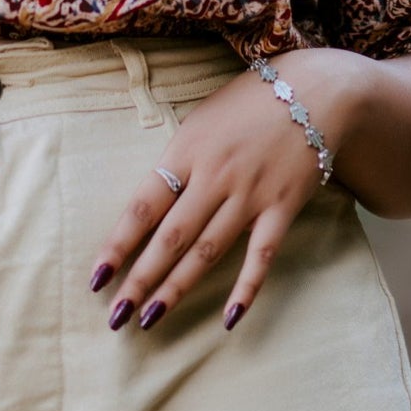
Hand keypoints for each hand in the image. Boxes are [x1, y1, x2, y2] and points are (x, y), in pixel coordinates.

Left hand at [87, 48, 372, 332]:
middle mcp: (214, 176)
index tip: (97, 277)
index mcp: (186, 151)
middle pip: (170, 237)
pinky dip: (246, 288)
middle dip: (140, 279)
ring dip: (177, 288)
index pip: (143, 207)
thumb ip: (178, 160)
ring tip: (151, 319)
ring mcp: (250, 194)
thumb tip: (150, 205)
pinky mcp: (283, 208)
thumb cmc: (248, 104)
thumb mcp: (201, 121)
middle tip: (115, 315)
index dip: (118, 245)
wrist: (313, 91)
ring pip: (207, 251)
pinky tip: (229, 318)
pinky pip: (261, 255)